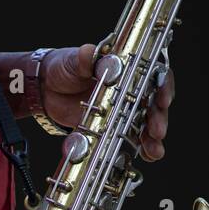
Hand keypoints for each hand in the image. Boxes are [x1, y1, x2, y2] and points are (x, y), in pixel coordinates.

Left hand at [40, 43, 175, 161]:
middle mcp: (129, 87)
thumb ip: (83, 58)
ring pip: (146, 122)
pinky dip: (141, 147)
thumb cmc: (64, 67)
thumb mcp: (73, 60)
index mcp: (125, 67)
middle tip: (157, 130)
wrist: (45, 89)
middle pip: (154, 101)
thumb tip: (89, 54)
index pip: (153, 73)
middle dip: (158, 117)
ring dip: (153, 137)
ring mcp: (122, 108)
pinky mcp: (113, 126)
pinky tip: (147, 156)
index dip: (162, 85)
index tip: (162, 99)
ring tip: (154, 150)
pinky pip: (131, 137)